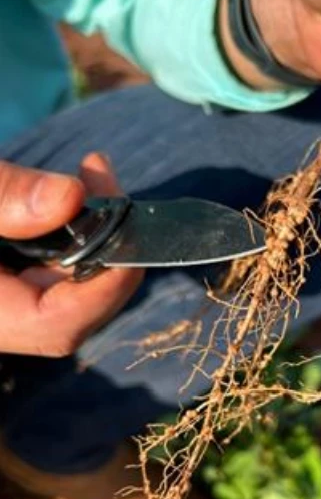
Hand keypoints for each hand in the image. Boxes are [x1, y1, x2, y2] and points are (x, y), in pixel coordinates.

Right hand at [0, 153, 141, 356]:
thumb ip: (1, 195)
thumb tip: (72, 199)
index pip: (55, 325)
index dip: (103, 288)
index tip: (130, 228)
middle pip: (71, 313)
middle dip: (107, 253)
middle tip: (104, 179)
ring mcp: (2, 306)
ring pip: (67, 293)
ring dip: (94, 238)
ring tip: (92, 173)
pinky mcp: (6, 286)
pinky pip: (50, 274)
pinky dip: (71, 235)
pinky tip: (73, 190)